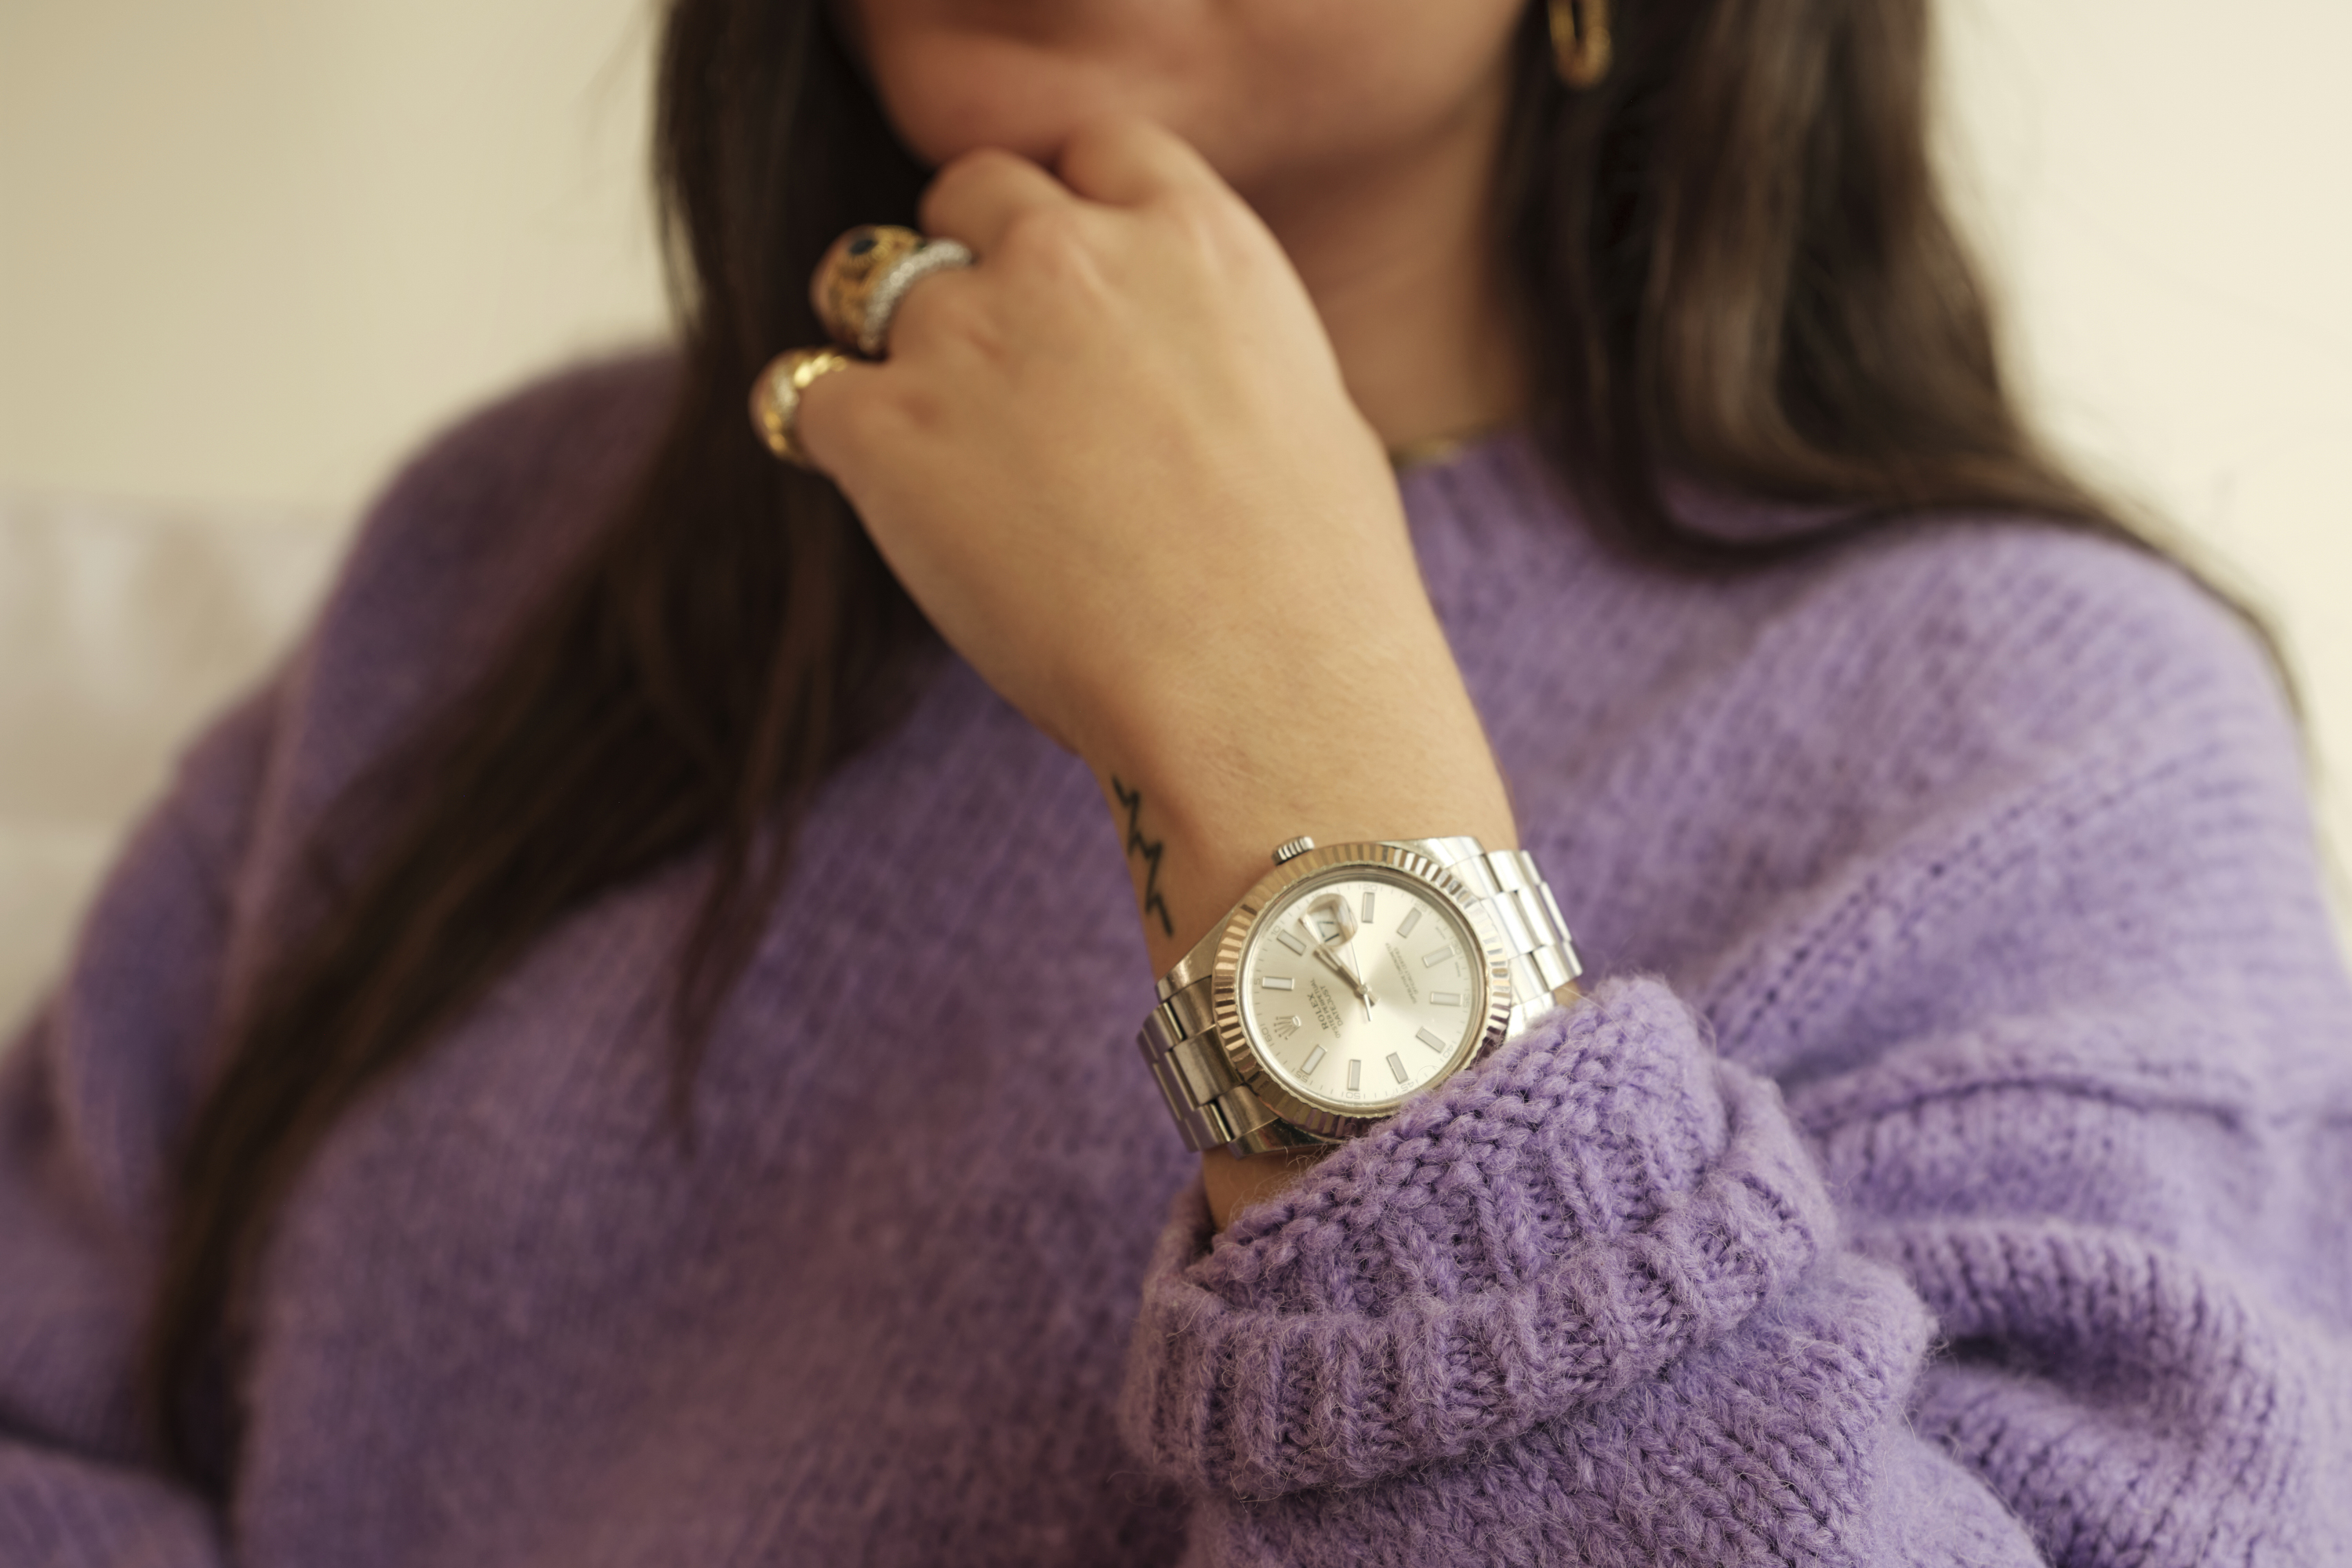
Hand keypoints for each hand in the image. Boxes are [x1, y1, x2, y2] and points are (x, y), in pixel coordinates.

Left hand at [798, 118, 1515, 979]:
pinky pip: (804, 392)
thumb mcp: (1307, 410)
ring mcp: (969, 337)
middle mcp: (1074, 258)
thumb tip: (1165, 363)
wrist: (1262, 693)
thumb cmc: (1314, 591)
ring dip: (890, 346)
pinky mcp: (886, 431)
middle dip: (967, 261)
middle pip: (969, 193)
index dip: (1063, 206)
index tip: (1058, 274)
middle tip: (987, 367)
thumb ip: (1211, 342)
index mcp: (1196, 239)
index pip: (1091, 147)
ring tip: (936, 446)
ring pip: (865, 279)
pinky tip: (886, 501)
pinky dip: (832, 438)